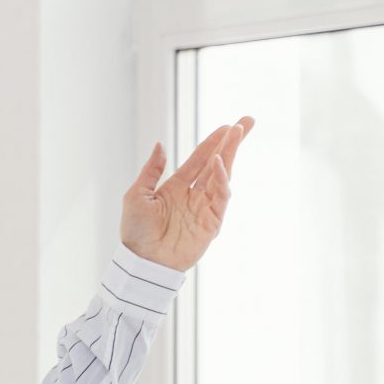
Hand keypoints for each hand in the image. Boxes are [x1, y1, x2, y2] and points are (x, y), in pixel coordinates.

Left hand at [120, 116, 252, 271]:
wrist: (143, 262)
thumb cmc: (136, 232)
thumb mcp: (136, 195)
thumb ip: (151, 170)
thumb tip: (160, 144)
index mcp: (176, 187)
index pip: (199, 159)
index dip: (213, 142)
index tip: (228, 126)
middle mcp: (193, 195)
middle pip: (217, 163)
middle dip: (232, 142)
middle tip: (247, 121)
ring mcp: (204, 207)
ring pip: (223, 176)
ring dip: (230, 154)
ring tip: (236, 134)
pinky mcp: (211, 222)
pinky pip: (221, 197)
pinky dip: (222, 180)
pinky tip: (220, 163)